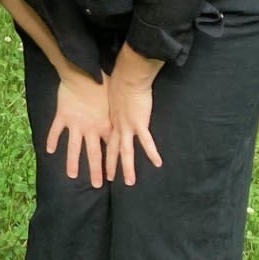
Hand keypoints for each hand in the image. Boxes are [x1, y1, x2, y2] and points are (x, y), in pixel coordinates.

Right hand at [45, 73, 111, 187]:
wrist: (84, 73)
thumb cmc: (103, 83)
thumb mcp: (114, 101)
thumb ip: (116, 113)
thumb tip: (123, 120)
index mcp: (105, 125)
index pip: (110, 148)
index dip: (113, 163)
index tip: (115, 176)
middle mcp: (90, 128)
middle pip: (93, 154)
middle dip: (95, 171)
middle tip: (97, 184)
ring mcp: (75, 123)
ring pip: (73, 147)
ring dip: (72, 162)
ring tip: (71, 175)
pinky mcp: (62, 116)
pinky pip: (55, 131)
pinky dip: (51, 140)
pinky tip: (48, 151)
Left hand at [104, 69, 162, 185]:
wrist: (127, 76)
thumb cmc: (119, 81)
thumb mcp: (109, 95)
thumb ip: (113, 103)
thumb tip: (114, 103)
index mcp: (109, 120)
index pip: (106, 140)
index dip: (103, 152)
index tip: (100, 162)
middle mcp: (116, 126)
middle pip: (112, 150)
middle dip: (110, 166)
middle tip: (107, 180)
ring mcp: (127, 126)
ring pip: (126, 152)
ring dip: (127, 168)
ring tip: (130, 182)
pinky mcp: (139, 123)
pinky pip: (147, 141)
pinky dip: (152, 153)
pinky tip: (158, 163)